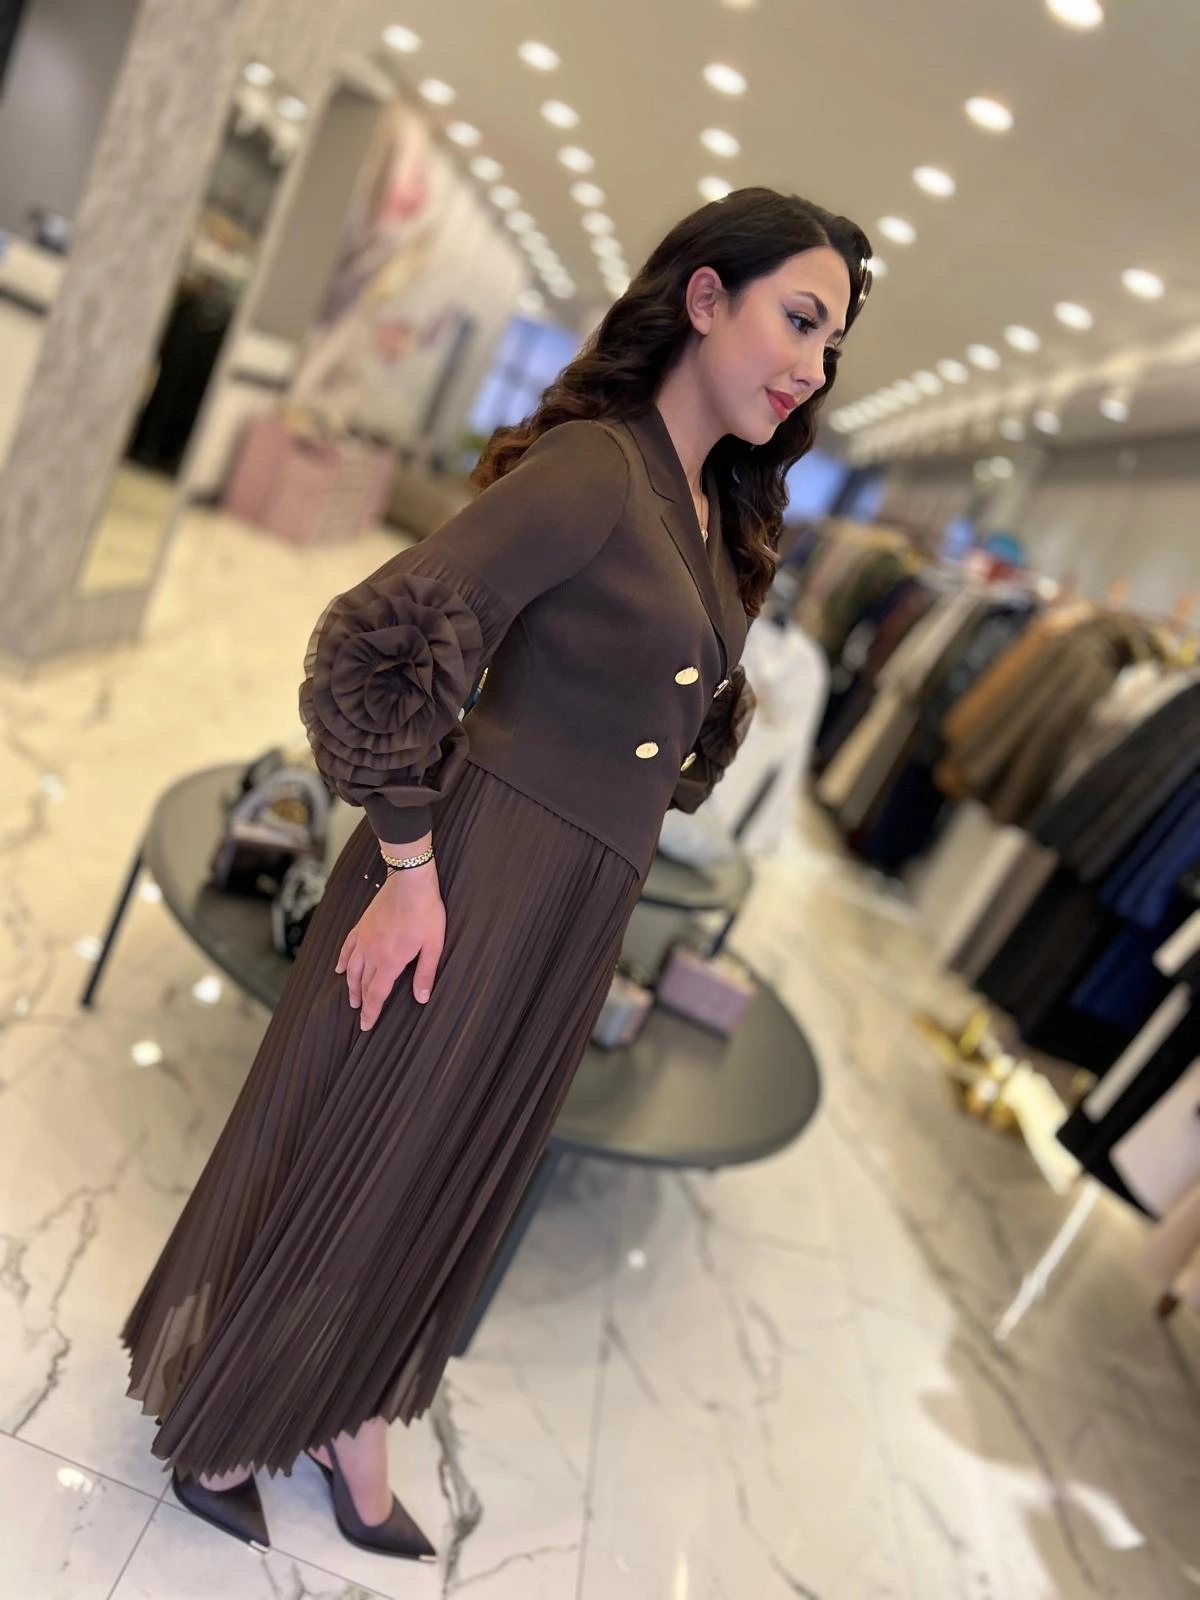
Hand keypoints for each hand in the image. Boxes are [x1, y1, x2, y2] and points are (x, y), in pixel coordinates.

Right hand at [336, 863, 444, 1030]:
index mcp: (390, 961)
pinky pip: (347, 947)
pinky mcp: (362, 926)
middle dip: (362, 1003)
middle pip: (362, 984)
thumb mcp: (433, 945)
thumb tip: (421, 998)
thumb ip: (426, 973)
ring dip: (351, 986)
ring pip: (351, 969)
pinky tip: (338, 969)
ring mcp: (364, 938)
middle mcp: (372, 953)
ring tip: (352, 998)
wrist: (409, 881)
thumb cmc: (426, 912)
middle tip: (361, 1015)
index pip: (377, 994)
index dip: (371, 1013)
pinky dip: (342, 960)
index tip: (366, 1026)